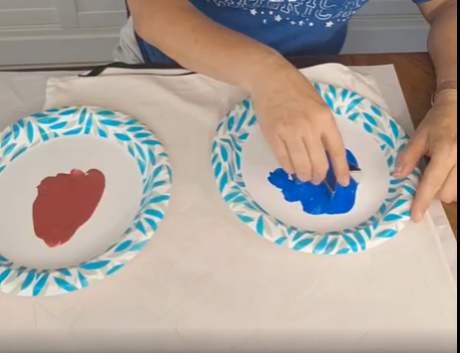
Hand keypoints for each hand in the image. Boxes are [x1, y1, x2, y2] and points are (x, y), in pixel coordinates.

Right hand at [251, 61, 349, 185]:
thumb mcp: (319, 106)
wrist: (271, 78)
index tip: (343, 182)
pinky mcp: (273, 134)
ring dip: (303, 175)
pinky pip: (283, 159)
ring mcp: (289, 131)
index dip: (340, 170)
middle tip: (316, 180)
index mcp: (325, 118)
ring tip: (303, 176)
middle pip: (318, 163)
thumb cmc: (297, 90)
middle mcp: (309, 127)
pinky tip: (290, 169)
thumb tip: (326, 154)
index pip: (336, 151)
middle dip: (318, 177)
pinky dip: (288, 168)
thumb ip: (324, 128)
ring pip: (300, 165)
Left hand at [396, 92, 457, 221]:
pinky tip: (450, 173)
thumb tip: (398, 177)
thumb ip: (408, 157)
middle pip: (448, 192)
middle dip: (434, 192)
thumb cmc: (439, 121)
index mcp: (446, 152)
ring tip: (441, 172)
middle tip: (428, 177)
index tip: (415, 216)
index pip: (432, 183)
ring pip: (458, 192)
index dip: (422, 201)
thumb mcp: (419, 136)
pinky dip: (455, 184)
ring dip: (447, 188)